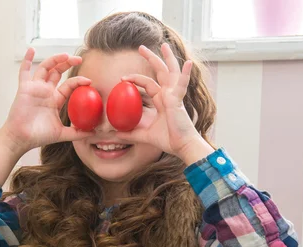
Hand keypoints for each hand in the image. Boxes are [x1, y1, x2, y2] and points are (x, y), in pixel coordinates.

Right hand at [1, 48, 93, 154]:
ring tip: (65, 55)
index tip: (88, 81)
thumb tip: (93, 133)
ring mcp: (35, 88)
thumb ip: (77, 133)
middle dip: (68, 63)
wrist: (22, 138)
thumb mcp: (62, 134)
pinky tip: (31, 50)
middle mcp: (46, 91)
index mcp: (55, 100)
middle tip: (78, 59)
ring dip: (55, 59)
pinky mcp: (25, 88)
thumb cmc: (39, 136)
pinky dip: (26, 60)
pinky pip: (24, 71)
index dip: (78, 81)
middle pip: (57, 71)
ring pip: (45, 68)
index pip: (68, 85)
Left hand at [118, 44, 213, 162]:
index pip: (147, 83)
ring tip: (164, 44)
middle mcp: (168, 94)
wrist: (180, 146)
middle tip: (141, 47)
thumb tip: (114, 134)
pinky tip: (188, 63)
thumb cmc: (167, 139)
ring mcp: (174, 95)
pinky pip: (183, 84)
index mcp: (161, 99)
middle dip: (151, 58)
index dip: (135, 79)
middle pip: (160, 71)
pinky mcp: (178, 100)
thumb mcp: (143, 135)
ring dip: (168, 58)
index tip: (122, 79)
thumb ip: (130, 133)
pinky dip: (186, 74)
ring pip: (171, 72)